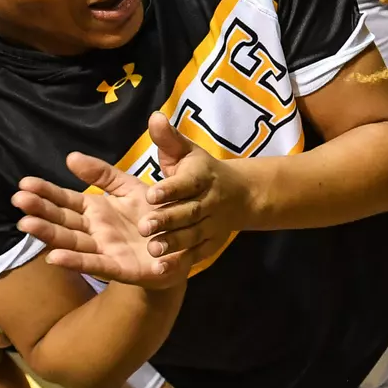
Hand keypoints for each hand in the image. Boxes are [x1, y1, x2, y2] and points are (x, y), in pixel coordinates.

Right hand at [12, 152, 192, 287]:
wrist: (184, 244)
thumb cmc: (154, 215)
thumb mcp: (129, 188)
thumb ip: (103, 174)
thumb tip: (70, 157)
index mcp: (96, 210)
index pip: (65, 200)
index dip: (46, 192)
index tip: (24, 183)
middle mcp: (95, 230)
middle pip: (62, 220)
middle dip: (40, 210)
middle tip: (18, 199)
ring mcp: (104, 250)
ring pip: (72, 241)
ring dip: (49, 234)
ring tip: (27, 224)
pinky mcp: (119, 268)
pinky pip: (94, 264)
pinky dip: (75, 261)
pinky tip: (54, 258)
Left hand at [139, 113, 247, 262]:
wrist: (242, 196)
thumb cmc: (202, 171)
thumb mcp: (187, 152)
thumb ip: (168, 139)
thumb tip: (155, 117)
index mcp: (202, 177)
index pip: (187, 184)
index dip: (170, 189)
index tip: (151, 194)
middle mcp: (210, 202)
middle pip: (189, 212)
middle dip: (168, 220)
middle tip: (145, 227)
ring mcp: (213, 225)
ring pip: (193, 235)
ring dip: (174, 243)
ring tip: (153, 250)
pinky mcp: (212, 244)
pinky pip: (197, 254)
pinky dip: (181, 263)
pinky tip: (163, 270)